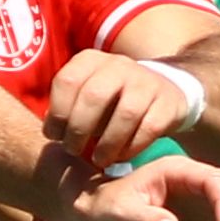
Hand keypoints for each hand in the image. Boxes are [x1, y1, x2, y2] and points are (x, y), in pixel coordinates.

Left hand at [40, 47, 197, 168]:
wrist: (162, 88)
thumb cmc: (112, 98)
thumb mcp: (86, 92)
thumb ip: (67, 106)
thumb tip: (51, 131)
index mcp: (91, 60)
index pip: (67, 81)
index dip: (56, 113)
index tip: (55, 136)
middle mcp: (119, 65)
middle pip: (94, 97)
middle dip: (79, 129)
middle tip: (73, 150)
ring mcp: (146, 81)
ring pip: (125, 114)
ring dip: (107, 143)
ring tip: (98, 160)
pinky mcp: (167, 101)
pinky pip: (149, 127)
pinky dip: (132, 147)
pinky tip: (121, 157)